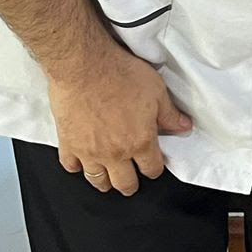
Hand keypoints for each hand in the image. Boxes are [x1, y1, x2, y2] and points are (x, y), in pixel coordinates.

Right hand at [47, 40, 191, 195]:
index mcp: (140, 142)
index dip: (154, 169)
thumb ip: (169, 114)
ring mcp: (89, 151)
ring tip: (107, 179)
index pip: (152, 169)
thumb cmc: (119, 74)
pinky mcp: (68, 142)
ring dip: (104, 182)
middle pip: (124, 183)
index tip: (153, 165)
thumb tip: (183, 126)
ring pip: (97, 180)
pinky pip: (70, 165)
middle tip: (130, 181)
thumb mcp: (156, 91)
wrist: (84, 66)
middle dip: (130, 184)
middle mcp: (115, 153)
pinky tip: (80, 162)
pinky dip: (76, 166)